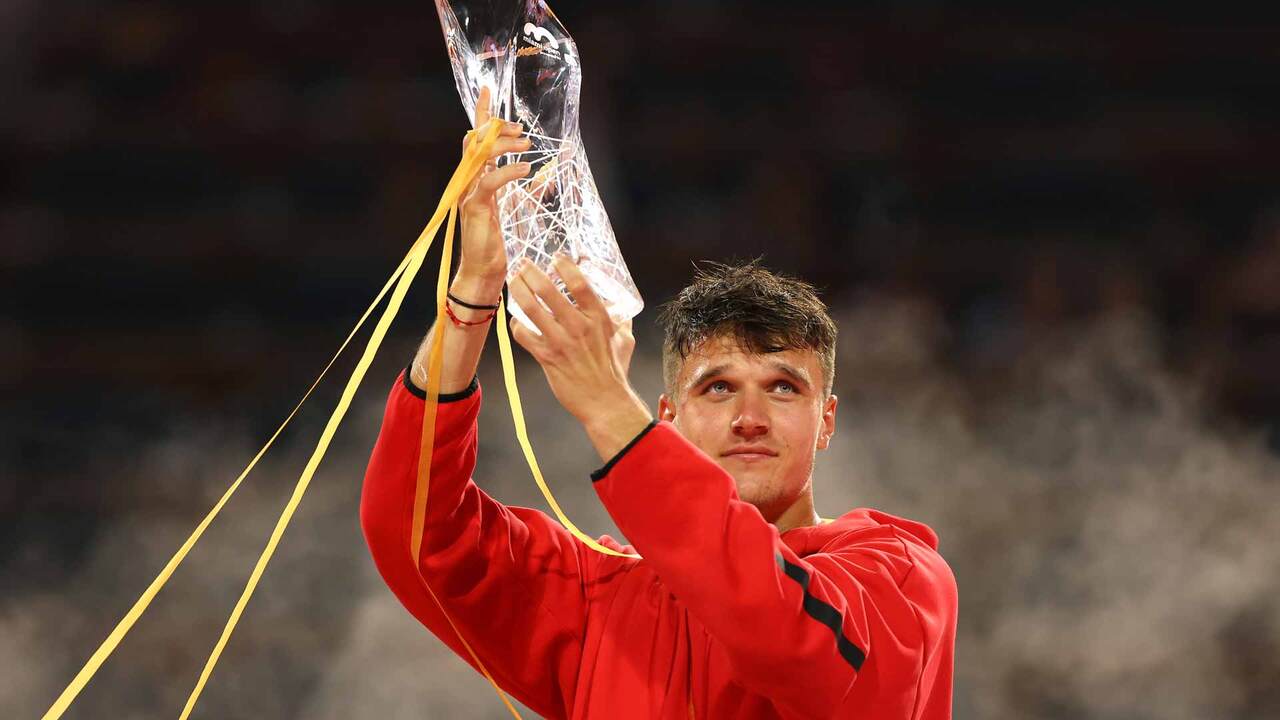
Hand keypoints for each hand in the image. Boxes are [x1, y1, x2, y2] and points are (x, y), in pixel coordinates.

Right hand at [456, 86, 531, 289]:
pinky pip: (490, 180)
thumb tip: (544, 174)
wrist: (483, 273)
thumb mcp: (514, 210)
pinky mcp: (476, 207)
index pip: (476, 140)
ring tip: (526, 144)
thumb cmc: (496, 243)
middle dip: (496, 127)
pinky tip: (525, 169)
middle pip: (475, 141)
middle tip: (522, 129)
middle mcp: (469, 181)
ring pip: (480, 155)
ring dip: (504, 144)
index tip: (489, 93)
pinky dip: (508, 170)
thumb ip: (524, 189)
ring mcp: (469, 193)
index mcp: (477, 179)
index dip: (481, 115)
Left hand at [508, 256, 651, 459]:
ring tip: (512, 282)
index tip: (555, 258)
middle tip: (523, 265)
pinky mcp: (547, 357)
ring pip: (531, 309)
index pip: (580, 284)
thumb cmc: (614, 372)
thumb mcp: (624, 340)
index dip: (565, 266)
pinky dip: (516, 324)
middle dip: (531, 273)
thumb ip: (620, 322)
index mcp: (599, 319)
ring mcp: (561, 342)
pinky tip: (515, 320)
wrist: (605, 402)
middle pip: (549, 290)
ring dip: (518, 292)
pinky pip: (524, 335)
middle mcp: (579, 327)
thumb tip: (620, 310)